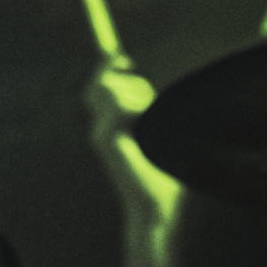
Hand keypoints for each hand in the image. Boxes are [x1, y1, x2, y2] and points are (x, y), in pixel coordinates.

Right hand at [83, 65, 180, 229]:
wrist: (156, 208)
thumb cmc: (166, 176)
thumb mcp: (162, 136)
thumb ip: (155, 113)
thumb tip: (167, 92)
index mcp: (112, 126)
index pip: (99, 86)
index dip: (107, 67)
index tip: (123, 58)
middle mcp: (101, 127)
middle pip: (100, 83)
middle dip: (125, 79)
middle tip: (147, 92)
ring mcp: (100, 132)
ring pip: (108, 89)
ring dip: (134, 93)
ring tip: (151, 114)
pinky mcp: (104, 139)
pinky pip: (118, 105)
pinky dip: (136, 106)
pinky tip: (148, 123)